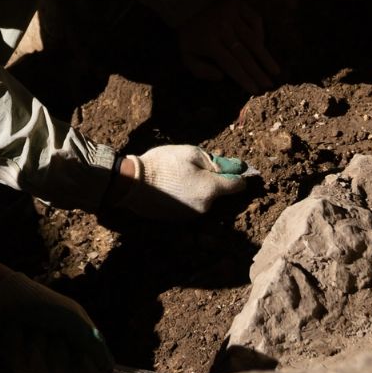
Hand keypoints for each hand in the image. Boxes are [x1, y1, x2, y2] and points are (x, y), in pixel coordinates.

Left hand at [0, 273, 112, 372]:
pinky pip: (22, 366)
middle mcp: (63, 358)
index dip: (91, 372)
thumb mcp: (72, 320)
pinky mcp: (20, 363)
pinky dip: (19, 344)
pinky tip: (17, 330)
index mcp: (80, 346)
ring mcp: (41, 362)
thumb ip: (92, 344)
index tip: (82, 357)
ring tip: (33, 327)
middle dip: (59, 357)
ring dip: (37, 346)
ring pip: (43, 372)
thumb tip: (110, 368)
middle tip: (54, 337)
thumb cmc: (43, 303)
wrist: (5, 295)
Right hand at [115, 145, 251, 218]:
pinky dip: (188, 197)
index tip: (232, 168)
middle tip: (196, 167)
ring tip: (181, 177)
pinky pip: (192, 206)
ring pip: (206, 200)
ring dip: (200, 190)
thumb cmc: (163, 164)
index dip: (237, 174)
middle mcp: (206, 207)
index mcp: (211, 189)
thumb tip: (237, 168)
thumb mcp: (192, 153)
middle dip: (214, 181)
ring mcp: (193, 216)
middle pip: (220, 193)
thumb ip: (217, 162)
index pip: (238, 185)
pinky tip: (174, 187)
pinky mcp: (180, 220)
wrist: (133, 184)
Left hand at [177, 0, 281, 93]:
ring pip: (252, 39)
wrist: (187, 4)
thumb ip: (200, 70)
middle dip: (258, 71)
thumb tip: (221, 77)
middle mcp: (222, 28)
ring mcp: (231, 15)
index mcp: (208, 42)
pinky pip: (255, 20)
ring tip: (275, 70)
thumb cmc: (190, 33)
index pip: (231, 64)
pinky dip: (260, 33)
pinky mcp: (238, 4)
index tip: (255, 90)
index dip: (244, 78)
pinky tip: (263, 46)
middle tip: (269, 84)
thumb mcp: (186, 54)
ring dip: (265, 56)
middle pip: (244, 54)